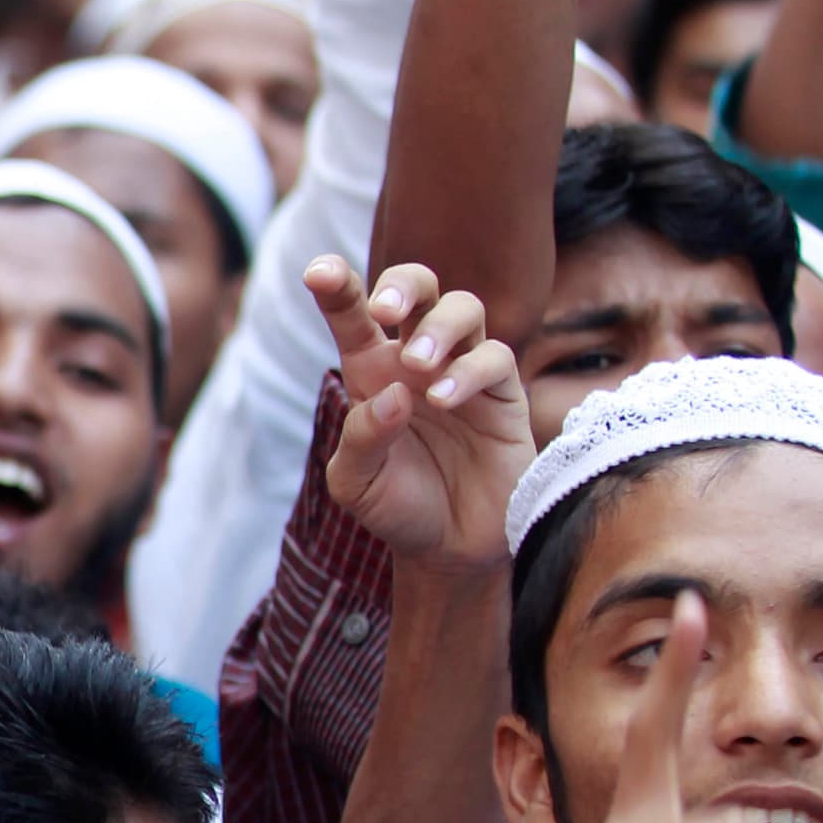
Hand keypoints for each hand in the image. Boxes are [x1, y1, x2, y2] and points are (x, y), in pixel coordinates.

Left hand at [315, 258, 531, 570]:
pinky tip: (444, 400)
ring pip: (463, 309)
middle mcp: (416, 362)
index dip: (338, 288)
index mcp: (371, 372)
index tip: (318, 273)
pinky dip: (469, 370)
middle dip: (403, 285)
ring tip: (419, 367)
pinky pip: (495, 358)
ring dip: (439, 327)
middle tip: (384, 311)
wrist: (447, 548)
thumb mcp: (356, 482)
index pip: (353, 317)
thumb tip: (391, 394)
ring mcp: (463, 372)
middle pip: (418, 289)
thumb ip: (361, 438)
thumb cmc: (395, 506)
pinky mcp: (504, 396)